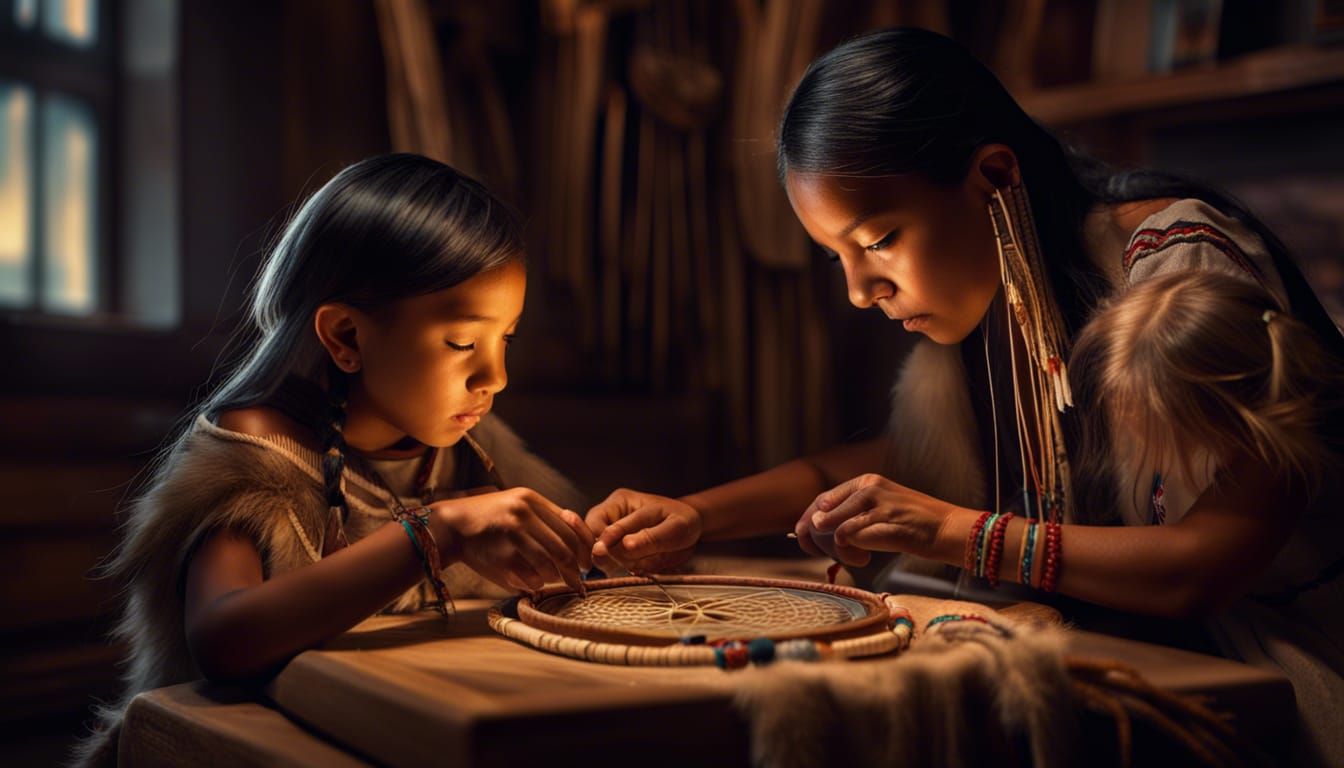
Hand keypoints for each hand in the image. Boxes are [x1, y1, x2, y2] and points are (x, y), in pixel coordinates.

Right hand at [429, 488, 594, 593]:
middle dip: (575, 569)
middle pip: (564, 547)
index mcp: (530, 499)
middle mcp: (523, 513)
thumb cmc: (488, 521)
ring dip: (555, 578)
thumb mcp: (515, 506)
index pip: (570, 525)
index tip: (587, 561)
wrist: (450, 527)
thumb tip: (578, 543)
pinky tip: (531, 582)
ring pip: (550, 565)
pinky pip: (532, 577)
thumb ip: (544, 519)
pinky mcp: (502, 556)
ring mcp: (512, 535)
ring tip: (550, 580)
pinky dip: (537, 584)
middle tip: (579, 581)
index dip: (583, 547)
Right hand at [586, 489, 701, 572]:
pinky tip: (642, 567)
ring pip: (603, 557)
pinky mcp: (618, 552)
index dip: (600, 542)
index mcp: (621, 501)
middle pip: (593, 541)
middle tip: (633, 563)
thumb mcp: (675, 528)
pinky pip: (613, 566)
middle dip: (611, 555)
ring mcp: (613, 536)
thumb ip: (650, 537)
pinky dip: (625, 570)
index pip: (598, 523)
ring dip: (620, 565)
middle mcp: (612, 517)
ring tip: (645, 562)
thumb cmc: (683, 522)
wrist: (690, 530)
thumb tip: (625, 546)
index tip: (602, 555)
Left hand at [800, 474, 950, 566]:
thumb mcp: (880, 507)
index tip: (802, 537)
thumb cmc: (912, 522)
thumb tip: (817, 525)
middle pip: (822, 514)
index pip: (822, 499)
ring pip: (836, 529)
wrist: (947, 527)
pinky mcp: (886, 524)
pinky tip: (865, 558)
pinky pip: (853, 540)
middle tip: (818, 552)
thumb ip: (851, 513)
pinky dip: (852, 554)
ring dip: (839, 550)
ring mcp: (878, 505)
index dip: (807, 520)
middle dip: (814, 537)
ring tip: (856, 556)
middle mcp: (869, 488)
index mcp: (866, 481)